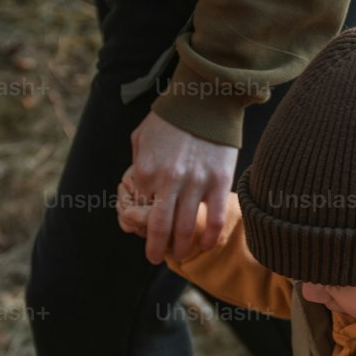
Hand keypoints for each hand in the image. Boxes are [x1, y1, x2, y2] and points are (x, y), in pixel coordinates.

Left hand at [130, 111, 238, 264]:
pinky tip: (205, 244)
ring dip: (180, 248)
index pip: (139, 209)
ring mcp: (195, 183)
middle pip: (160, 229)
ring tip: (179, 254)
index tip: (142, 227)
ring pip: (186, 229)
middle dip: (155, 249)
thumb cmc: (170, 117)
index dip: (139, 222)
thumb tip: (139, 187)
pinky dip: (209, 237)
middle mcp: (168, 181)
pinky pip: (214, 219)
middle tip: (154, 257)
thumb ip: (137, 164)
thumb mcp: (141, 137)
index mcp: (145, 171)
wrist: (205, 99)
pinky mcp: (219, 182)